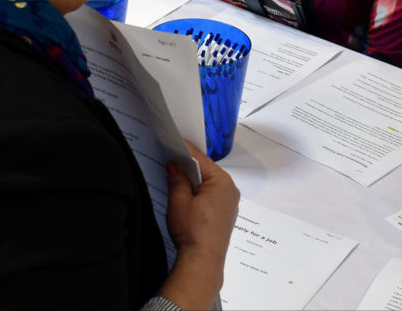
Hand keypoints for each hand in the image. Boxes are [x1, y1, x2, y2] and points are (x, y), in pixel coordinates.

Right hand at [159, 141, 239, 308]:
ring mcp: (230, 202)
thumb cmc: (193, 231)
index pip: (201, 159)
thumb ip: (177, 179)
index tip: (174, 141)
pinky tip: (188, 196)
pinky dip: (201, 192)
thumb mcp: (179, 201)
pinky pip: (213, 195)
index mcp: (222, 181)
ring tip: (176, 176)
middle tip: (171, 159)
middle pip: (207, 170)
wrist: (203, 261)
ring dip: (195, 180)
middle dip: (189, 166)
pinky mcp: (226, 214)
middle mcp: (231, 189)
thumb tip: (174, 164)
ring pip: (210, 183)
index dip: (185, 150)